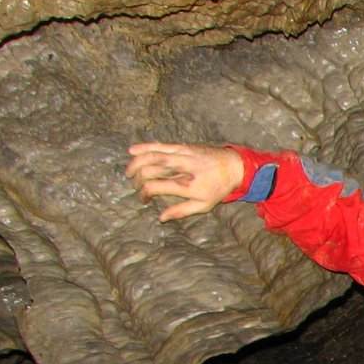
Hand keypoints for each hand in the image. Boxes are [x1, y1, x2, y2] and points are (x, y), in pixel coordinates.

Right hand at [125, 142, 245, 220]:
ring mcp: (183, 156)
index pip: (155, 187)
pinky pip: (161, 145)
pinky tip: (132, 150)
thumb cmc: (219, 188)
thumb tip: (160, 218)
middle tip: (135, 186)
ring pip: (152, 155)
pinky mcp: (183, 146)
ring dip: (136, 163)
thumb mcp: (204, 205)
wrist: (235, 166)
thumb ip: (181, 211)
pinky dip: (145, 147)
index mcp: (187, 186)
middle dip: (138, 179)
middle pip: (150, 170)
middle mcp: (183, 169)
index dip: (144, 194)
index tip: (144, 199)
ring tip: (128, 172)